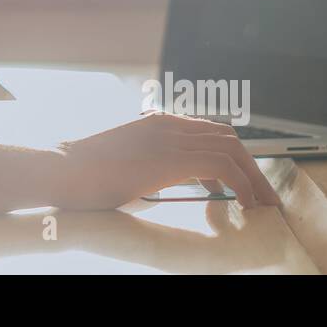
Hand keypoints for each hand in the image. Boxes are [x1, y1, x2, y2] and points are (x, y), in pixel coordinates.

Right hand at [0, 113, 280, 213]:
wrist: (62, 169)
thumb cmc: (85, 174)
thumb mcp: (127, 163)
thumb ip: (154, 166)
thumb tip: (178, 183)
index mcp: (159, 122)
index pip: (211, 132)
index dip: (235, 157)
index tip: (246, 184)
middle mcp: (170, 123)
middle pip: (229, 137)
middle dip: (253, 167)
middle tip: (264, 197)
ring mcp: (171, 137)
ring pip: (232, 149)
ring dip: (254, 177)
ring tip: (263, 204)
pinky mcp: (171, 157)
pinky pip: (223, 166)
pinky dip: (242, 185)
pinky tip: (245, 205)